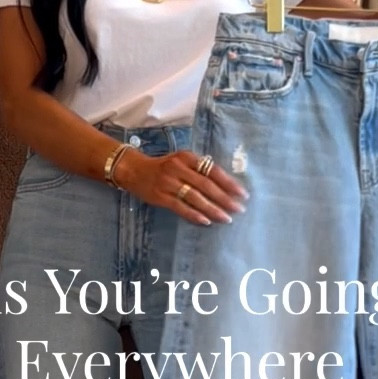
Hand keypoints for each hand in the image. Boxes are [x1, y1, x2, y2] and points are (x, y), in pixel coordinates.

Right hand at [114, 147, 246, 225]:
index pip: (212, 170)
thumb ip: (200, 170)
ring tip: (226, 218)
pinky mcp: (160, 197)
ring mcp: (168, 183)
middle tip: (239, 209)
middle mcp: (178, 168)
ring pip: (195, 198)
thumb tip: (226, 186)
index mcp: (187, 157)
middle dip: (225, 198)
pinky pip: (180, 207)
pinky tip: (206, 221)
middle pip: (206, 185)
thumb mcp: (182, 161)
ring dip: (213, 209)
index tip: (242, 194)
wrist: (135, 170)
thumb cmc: (164, 167)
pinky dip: (194, 214)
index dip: (229, 183)